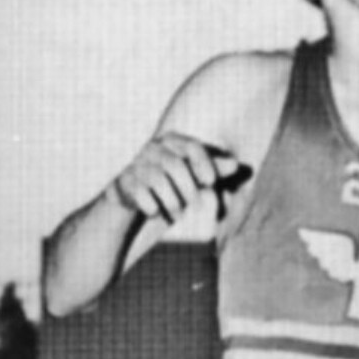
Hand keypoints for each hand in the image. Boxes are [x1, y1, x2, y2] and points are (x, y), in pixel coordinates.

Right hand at [111, 132, 243, 224]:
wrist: (132, 202)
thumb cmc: (170, 187)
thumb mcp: (193, 178)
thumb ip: (212, 169)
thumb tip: (236, 164)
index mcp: (171, 142)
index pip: (192, 146)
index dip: (204, 163)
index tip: (211, 182)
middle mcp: (152, 149)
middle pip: (175, 165)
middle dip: (188, 190)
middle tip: (195, 208)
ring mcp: (135, 164)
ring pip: (158, 180)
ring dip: (172, 203)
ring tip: (178, 216)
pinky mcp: (122, 181)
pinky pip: (141, 194)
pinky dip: (152, 207)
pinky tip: (155, 213)